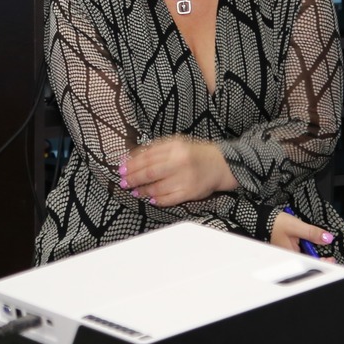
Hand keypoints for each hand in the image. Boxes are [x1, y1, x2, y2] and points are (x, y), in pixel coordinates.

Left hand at [118, 136, 236, 206]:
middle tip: (123, 182)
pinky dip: (157, 200)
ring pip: (157, 187)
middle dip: (133, 178)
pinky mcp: (190, 192)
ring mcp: (185, 178)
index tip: (121, 168)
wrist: (221, 164)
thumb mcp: (177, 143)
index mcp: (175, 147)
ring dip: (143, 190)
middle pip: (149, 172)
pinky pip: (168, 199)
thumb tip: (133, 157)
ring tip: (135, 191)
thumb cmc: (196, 153)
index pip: (147, 156)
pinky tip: (150, 198)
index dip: (132, 164)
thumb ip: (156, 148)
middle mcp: (180, 162)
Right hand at [270, 210, 336, 257]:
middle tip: (329, 255)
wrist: (263, 220)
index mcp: (292, 255)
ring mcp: (291, 253)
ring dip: (315, 251)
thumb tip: (327, 238)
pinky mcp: (291, 249)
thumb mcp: (297, 226)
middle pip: (309, 261)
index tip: (331, 259)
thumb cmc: (275, 224)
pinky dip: (309, 247)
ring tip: (318, 243)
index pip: (311, 263)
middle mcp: (291, 257)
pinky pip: (303, 251)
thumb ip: (312, 233)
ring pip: (307, 255)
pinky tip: (310, 242)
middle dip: (320, 257)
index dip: (323, 263)